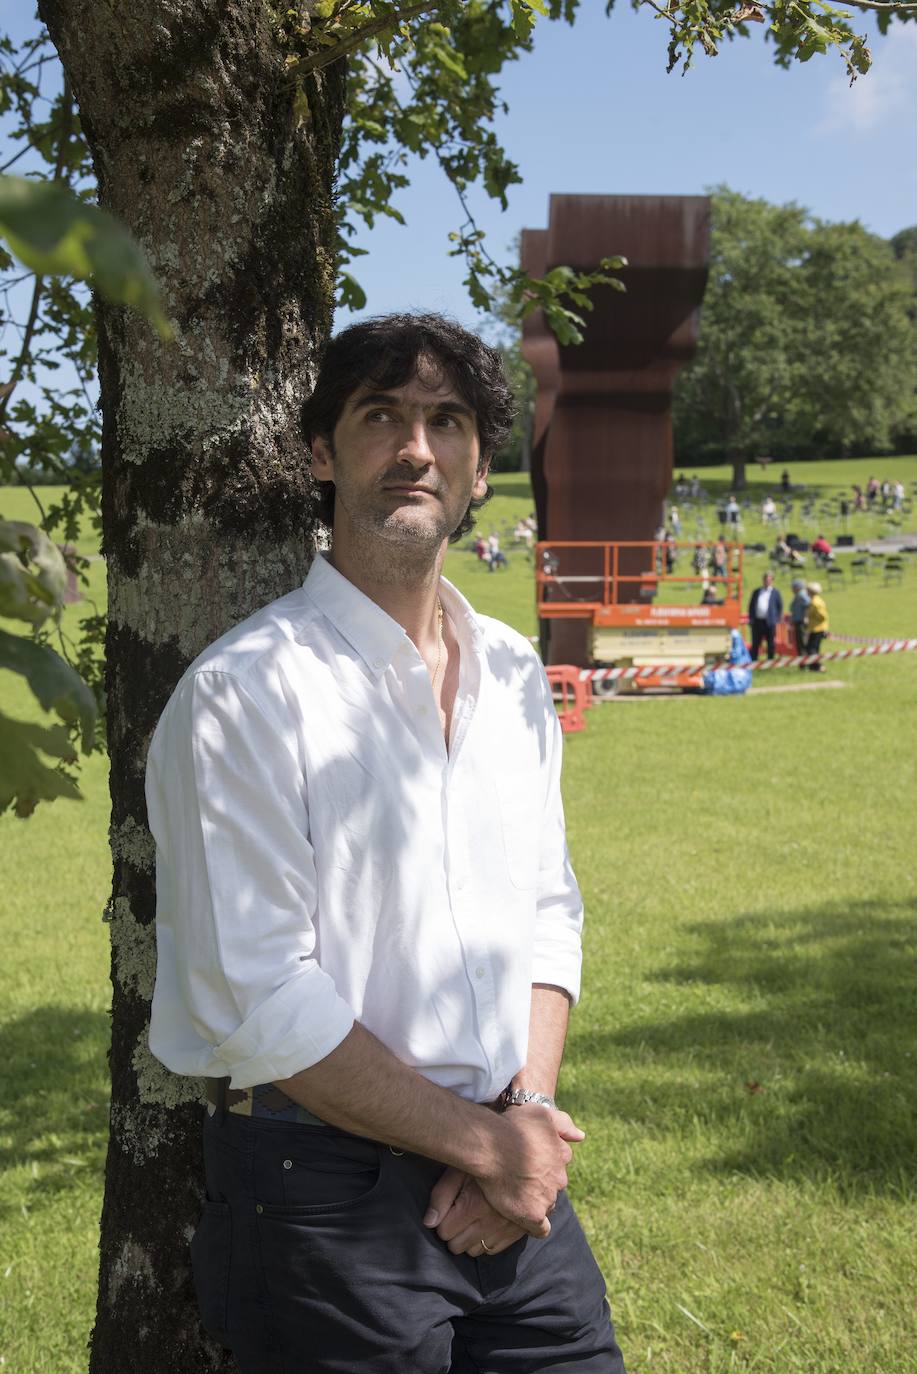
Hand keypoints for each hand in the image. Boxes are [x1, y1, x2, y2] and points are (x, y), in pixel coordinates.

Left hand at [423, 1167, 526, 1256]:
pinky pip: (495, 1250)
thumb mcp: (459, 1169)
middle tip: (458, 1215)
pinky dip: (488, 1240)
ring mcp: (507, 1227)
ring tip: (473, 1218)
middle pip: (458, 1246)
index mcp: (474, 1205)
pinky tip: (488, 1224)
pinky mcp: (521, 1230)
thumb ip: (441, 1195)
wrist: (525, 1152)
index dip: (442, 1221)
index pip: (444, 1232)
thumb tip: (429, 1223)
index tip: (447, 1210)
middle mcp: (491, 1221)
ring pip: (476, 1250)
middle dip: (454, 1233)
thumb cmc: (487, 1158)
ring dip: (471, 1238)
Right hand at [472, 1104, 583, 1239]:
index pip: (559, 1164)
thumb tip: (581, 1137)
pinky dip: (534, 1225)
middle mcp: (560, 1178)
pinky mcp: (533, 1215)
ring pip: (546, 1205)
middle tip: (519, 1178)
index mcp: (563, 1154)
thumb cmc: (512, 1126)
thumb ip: (563, 1123)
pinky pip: (540, 1228)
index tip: (529, 1163)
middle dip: (540, 1184)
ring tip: (515, 1195)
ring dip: (535, 1202)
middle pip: (553, 1185)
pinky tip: (523, 1218)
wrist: (491, 1145)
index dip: (544, 1164)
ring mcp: (548, 1198)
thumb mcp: (542, 1114)